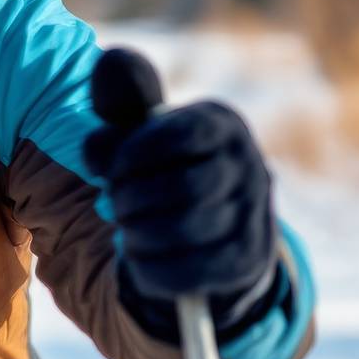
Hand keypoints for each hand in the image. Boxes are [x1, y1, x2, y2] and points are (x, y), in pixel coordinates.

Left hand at [84, 50, 278, 337]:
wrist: (204, 226)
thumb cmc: (159, 167)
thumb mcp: (136, 130)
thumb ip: (117, 102)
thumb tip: (104, 86)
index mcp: (220, 123)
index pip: (179, 135)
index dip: (133, 156)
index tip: (113, 167)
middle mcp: (249, 165)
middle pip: (186, 186)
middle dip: (133, 198)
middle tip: (112, 203)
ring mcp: (255, 215)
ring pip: (190, 230)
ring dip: (139, 231)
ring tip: (125, 226)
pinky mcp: (245, 262)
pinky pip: (193, 271)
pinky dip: (151, 266)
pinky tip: (138, 255)